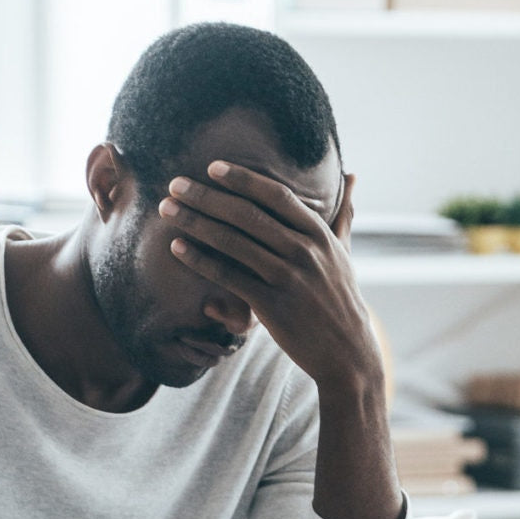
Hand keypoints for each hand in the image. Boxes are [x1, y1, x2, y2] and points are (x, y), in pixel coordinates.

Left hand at [160, 161, 379, 389]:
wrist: (347, 351)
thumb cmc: (339, 297)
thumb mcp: (344, 252)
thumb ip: (343, 213)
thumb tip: (352, 175)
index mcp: (319, 234)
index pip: (277, 196)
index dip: (243, 179)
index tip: (212, 167)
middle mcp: (304, 252)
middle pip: (248, 215)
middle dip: (207, 196)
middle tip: (175, 184)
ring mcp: (288, 279)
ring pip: (233, 243)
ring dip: (195, 222)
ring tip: (167, 210)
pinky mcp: (272, 306)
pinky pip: (228, 277)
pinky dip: (200, 260)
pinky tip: (176, 248)